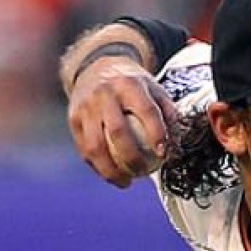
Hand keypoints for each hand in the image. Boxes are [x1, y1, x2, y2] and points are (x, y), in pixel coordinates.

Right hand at [66, 57, 179, 186]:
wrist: (96, 67)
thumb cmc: (132, 85)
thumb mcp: (153, 88)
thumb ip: (168, 112)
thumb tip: (176, 141)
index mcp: (129, 84)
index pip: (146, 111)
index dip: (156, 133)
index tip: (164, 154)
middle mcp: (104, 94)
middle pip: (117, 131)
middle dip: (132, 158)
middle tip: (143, 173)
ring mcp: (85, 106)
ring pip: (95, 145)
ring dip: (110, 170)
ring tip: (126, 182)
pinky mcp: (74, 118)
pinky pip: (84, 148)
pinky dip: (98, 166)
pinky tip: (112, 176)